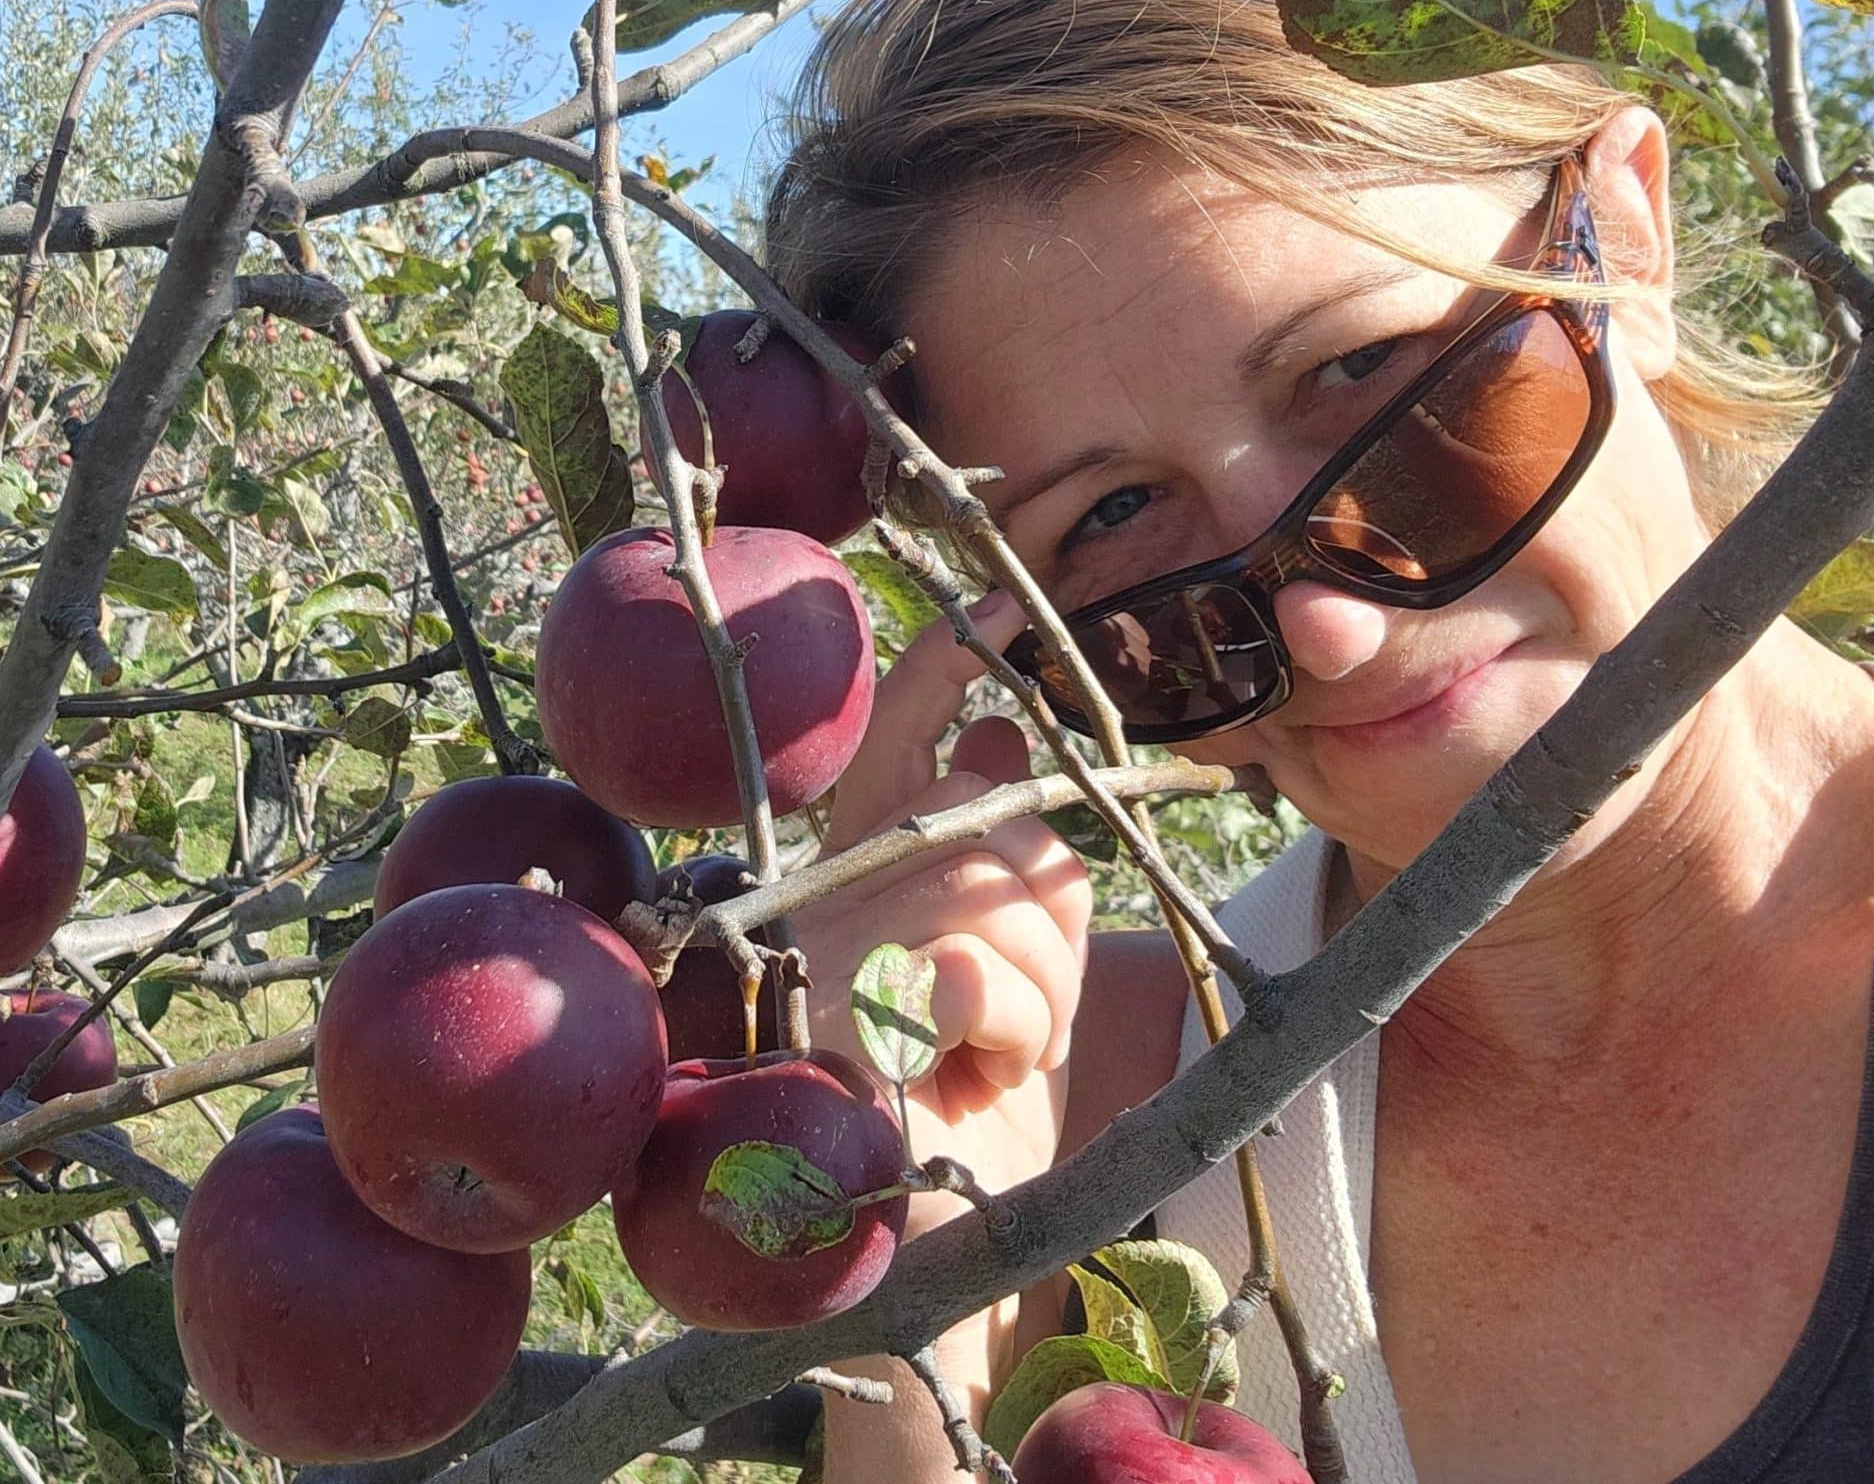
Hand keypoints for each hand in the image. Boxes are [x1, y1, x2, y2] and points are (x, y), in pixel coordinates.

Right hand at [796, 595, 1093, 1220]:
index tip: (1000, 606)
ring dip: (1043, 987)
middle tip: (1021, 1023)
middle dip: (1052, 921)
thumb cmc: (973, 1116)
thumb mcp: (1014, 975)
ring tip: (994, 1063)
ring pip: (1000, 887)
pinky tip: (973, 1082)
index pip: (897, 739)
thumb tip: (998, 735)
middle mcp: (820, 899)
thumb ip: (1001, 863)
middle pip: (997, 818)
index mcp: (855, 876)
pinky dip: (1010, 1026)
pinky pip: (971, 964)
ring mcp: (820, 957)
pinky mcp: (836, 1019)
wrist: (931, 1266)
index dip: (946, 665)